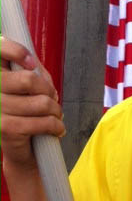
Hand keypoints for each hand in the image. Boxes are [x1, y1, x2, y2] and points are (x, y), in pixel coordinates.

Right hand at [1, 36, 64, 169]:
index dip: (17, 51)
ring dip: (55, 110)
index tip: (32, 64)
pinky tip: (56, 128)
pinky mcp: (5, 128)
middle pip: (29, 79)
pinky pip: (42, 122)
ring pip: (41, 102)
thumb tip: (33, 63)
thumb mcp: (31, 86)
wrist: (23, 149)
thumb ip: (32, 70)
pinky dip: (56, 126)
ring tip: (54, 115)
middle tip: (51, 98)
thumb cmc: (28, 113)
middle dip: (48, 90)